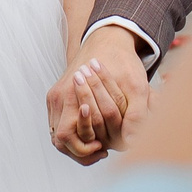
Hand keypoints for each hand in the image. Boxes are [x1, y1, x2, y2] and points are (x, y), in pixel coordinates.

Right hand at [47, 25, 149, 162]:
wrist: (107, 40)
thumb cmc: (122, 62)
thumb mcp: (136, 87)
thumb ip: (135, 115)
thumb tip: (133, 141)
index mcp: (72, 95)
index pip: (69, 136)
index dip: (86, 149)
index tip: (104, 149)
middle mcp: (59, 98)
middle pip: (60, 139)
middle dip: (81, 150)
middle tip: (101, 151)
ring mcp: (55, 97)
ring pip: (58, 135)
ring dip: (76, 145)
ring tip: (97, 147)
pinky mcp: (55, 97)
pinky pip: (58, 125)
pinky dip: (73, 134)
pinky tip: (91, 136)